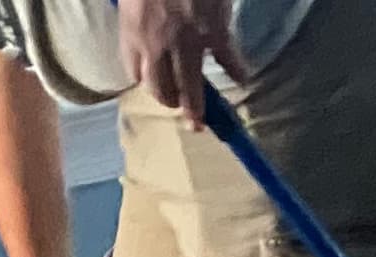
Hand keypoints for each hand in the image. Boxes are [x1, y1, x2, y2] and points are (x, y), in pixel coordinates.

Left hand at [122, 0, 244, 117]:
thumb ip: (136, 14)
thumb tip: (143, 21)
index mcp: (134, 30)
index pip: (134, 71)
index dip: (144, 80)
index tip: (151, 82)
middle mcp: (159, 45)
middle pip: (160, 88)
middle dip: (168, 100)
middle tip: (176, 104)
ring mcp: (189, 43)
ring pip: (190, 89)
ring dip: (195, 109)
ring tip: (198, 122)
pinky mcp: (215, 34)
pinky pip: (227, 61)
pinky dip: (236, 71)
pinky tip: (241, 78)